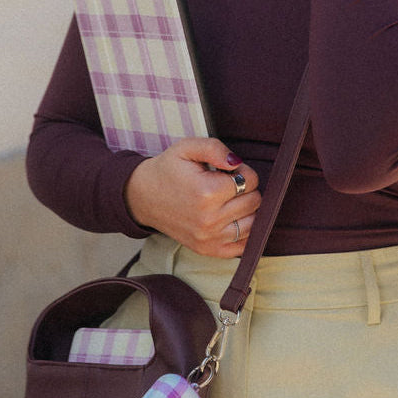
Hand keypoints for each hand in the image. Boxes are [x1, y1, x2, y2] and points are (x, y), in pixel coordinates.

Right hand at [123, 138, 260, 257]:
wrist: (143, 197)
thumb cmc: (168, 169)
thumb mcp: (187, 148)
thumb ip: (215, 148)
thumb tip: (237, 162)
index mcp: (207, 192)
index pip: (250, 181)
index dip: (243, 171)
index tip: (228, 171)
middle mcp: (210, 219)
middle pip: (254, 202)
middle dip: (246, 189)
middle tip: (226, 185)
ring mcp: (209, 238)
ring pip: (253, 225)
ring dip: (247, 210)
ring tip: (228, 201)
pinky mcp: (207, 250)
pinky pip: (242, 246)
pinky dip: (244, 233)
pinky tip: (231, 219)